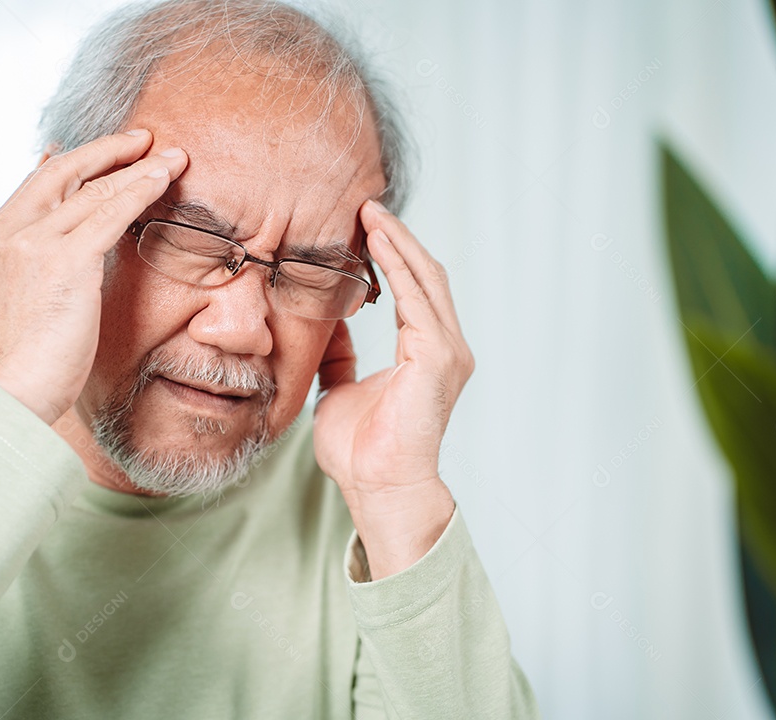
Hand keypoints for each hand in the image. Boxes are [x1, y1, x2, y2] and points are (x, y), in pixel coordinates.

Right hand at [0, 130, 186, 423]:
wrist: (13, 393)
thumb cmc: (29, 360)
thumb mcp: (27, 298)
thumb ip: (43, 262)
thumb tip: (76, 241)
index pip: (37, 184)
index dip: (76, 161)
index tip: (107, 150)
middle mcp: (5, 232)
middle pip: (62, 171)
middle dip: (107, 150)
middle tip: (145, 138)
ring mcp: (31, 243)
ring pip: (92, 190)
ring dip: (137, 168)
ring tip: (172, 157)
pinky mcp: (62, 260)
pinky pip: (110, 213)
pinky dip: (141, 189)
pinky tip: (165, 177)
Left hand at [313, 200, 473, 577]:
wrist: (377, 487)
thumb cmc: (361, 451)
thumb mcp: (341, 390)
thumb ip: (340, 356)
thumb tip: (328, 325)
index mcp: (428, 353)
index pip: (414, 290)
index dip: (393, 256)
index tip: (364, 227)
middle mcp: (446, 347)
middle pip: (425, 276)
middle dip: (397, 239)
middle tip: (367, 205)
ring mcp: (447, 351)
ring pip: (424, 279)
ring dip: (397, 242)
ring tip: (370, 212)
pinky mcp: (438, 357)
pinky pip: (415, 299)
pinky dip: (396, 267)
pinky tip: (376, 243)